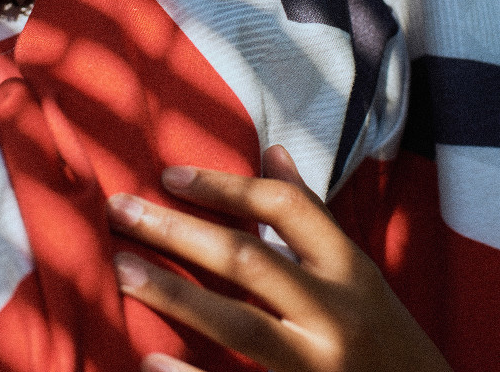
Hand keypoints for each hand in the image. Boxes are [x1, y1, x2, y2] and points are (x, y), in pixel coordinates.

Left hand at [107, 145, 451, 371]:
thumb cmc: (379, 332)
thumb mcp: (356, 269)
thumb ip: (311, 216)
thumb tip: (273, 150)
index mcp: (349, 268)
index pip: (285, 207)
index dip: (224, 187)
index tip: (169, 175)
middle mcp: (335, 314)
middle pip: (248, 260)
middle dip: (179, 231)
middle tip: (119, 210)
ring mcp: (320, 368)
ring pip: (239, 325)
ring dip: (174, 295)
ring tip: (120, 269)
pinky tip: (149, 359)